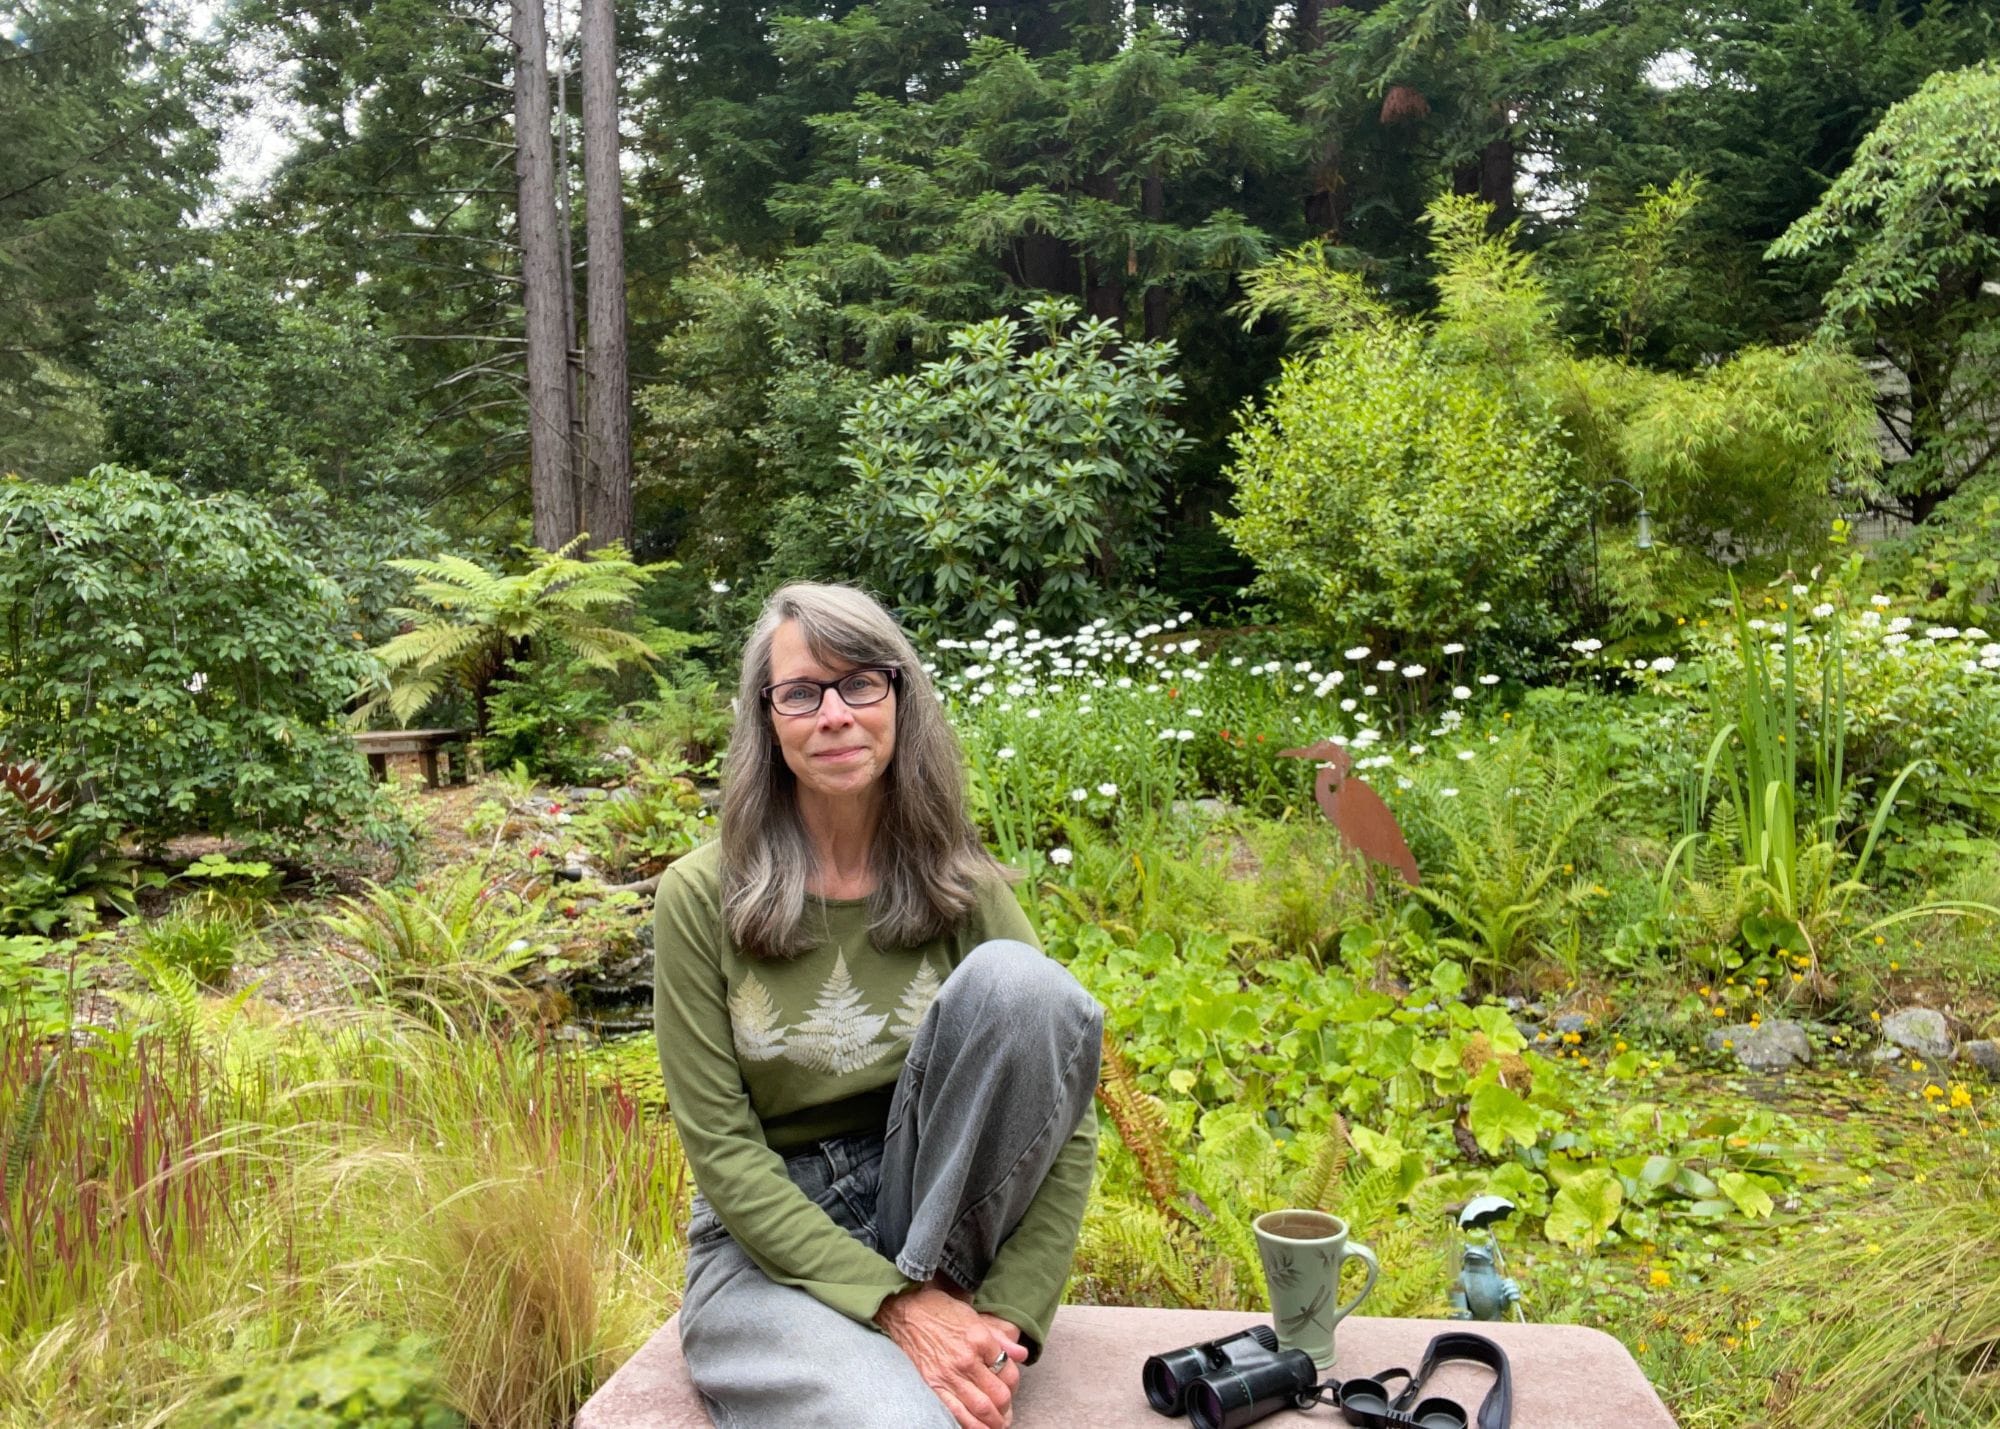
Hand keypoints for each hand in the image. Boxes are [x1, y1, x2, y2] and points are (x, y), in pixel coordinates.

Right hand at [875, 1285, 1025, 1428]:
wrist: (906, 1312)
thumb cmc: (940, 1311)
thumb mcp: (974, 1317)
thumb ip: (1000, 1338)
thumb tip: (1022, 1355)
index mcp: (980, 1339)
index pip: (1009, 1372)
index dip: (1014, 1383)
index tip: (1010, 1386)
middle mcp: (966, 1360)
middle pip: (998, 1395)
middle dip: (1006, 1406)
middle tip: (1006, 1410)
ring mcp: (948, 1375)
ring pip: (980, 1409)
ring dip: (993, 1422)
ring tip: (997, 1424)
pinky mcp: (932, 1386)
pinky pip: (955, 1413)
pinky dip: (969, 1425)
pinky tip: (977, 1426)